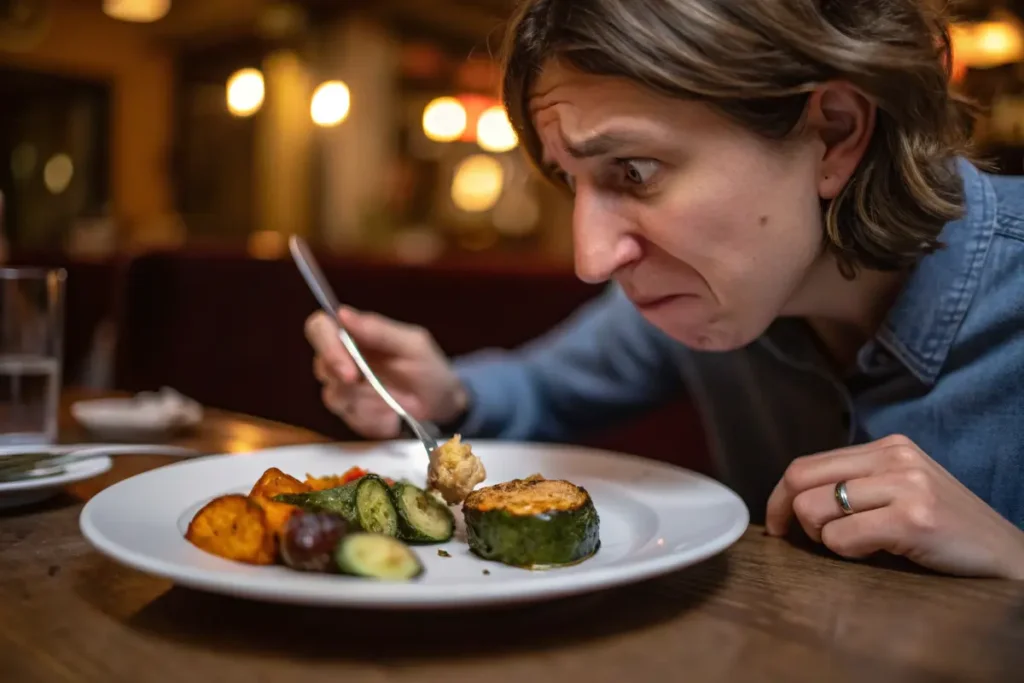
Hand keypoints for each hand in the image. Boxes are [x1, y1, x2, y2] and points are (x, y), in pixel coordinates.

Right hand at [304, 306, 467, 438]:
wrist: (443, 406)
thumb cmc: (429, 368)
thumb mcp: (413, 345)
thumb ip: (379, 330)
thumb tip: (342, 314)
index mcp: (356, 335)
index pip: (320, 328)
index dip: (325, 343)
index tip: (346, 363)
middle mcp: (343, 360)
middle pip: (321, 366)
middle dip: (343, 378)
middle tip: (362, 383)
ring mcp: (345, 389)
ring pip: (334, 396)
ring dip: (365, 401)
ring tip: (392, 401)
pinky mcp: (352, 415)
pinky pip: (351, 419)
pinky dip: (374, 418)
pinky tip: (392, 415)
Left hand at [765, 434, 1023, 578]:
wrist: (1008, 557)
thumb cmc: (947, 531)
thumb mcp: (901, 491)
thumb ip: (857, 486)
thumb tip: (795, 500)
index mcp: (886, 447)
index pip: (807, 464)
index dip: (779, 495)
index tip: (776, 524)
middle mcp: (893, 458)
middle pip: (801, 479)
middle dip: (785, 514)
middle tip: (793, 540)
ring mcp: (905, 485)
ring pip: (814, 509)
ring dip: (822, 538)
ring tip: (852, 546)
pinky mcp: (912, 519)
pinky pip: (841, 537)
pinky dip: (845, 552)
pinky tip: (873, 553)